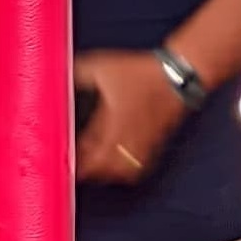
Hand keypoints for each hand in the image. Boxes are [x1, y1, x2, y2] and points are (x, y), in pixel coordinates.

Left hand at [72, 50, 188, 183]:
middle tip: (81, 170)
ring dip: (113, 174)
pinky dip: (132, 168)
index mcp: (112, 121)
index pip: (91, 151)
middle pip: (109, 168)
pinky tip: (125, 162)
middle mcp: (128, 136)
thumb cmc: (143, 73)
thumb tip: (62, 76)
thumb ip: (78, 74)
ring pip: (127, 170)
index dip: (78, 160)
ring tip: (102, 171)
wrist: (178, 76)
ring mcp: (145, 140)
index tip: (68, 162)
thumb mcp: (102, 67)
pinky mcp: (157, 139)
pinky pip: (143, 163)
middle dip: (93, 172)